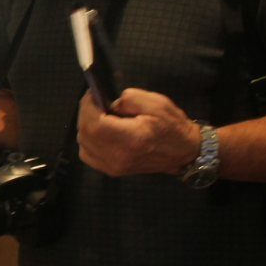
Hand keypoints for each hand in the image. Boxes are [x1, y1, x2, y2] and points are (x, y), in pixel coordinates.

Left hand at [77, 88, 201, 177]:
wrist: (182, 152)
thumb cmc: (172, 126)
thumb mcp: (156, 103)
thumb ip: (129, 98)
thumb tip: (109, 103)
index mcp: (132, 138)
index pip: (95, 124)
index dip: (88, 106)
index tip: (92, 94)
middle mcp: (119, 156)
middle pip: (85, 133)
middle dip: (85, 113)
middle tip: (94, 101)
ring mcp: (114, 166)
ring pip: (83, 144)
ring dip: (85, 126)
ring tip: (98, 114)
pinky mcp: (112, 170)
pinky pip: (87, 154)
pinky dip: (87, 140)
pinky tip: (99, 131)